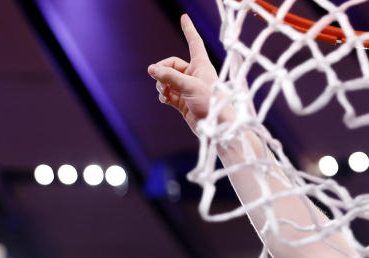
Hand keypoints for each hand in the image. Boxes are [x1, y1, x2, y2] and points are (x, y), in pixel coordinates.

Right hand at [148, 14, 226, 133]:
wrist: (218, 129)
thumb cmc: (211, 104)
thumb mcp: (189, 87)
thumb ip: (169, 77)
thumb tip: (151, 69)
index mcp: (202, 66)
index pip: (194, 42)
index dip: (189, 30)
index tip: (184, 17)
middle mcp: (195, 75)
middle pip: (171, 65)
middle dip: (162, 71)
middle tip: (157, 78)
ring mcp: (188, 89)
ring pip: (167, 80)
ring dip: (161, 85)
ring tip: (164, 92)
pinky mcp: (183, 102)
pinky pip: (167, 93)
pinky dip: (163, 95)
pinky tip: (165, 99)